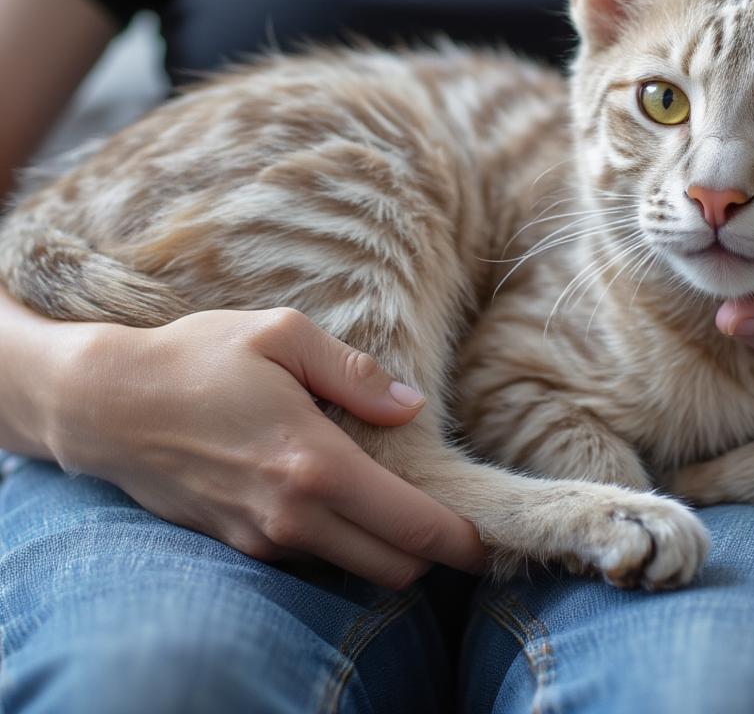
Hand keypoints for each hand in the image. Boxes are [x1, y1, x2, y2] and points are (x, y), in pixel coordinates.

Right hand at [48, 307, 485, 589]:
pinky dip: (341, 542)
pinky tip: (338, 496)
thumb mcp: (282, 336)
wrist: (108, 405)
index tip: (490, 540)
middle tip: (449, 516)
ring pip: (353, 571)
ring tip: (395, 499)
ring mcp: (261, 540)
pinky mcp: (238, 545)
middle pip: (393, 568)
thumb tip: (411, 406)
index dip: (461, 541)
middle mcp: (292, 517)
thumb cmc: (199, 358)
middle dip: (431, 551)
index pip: (411, 527)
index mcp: (315, 464)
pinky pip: (310, 560)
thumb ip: (355, 373)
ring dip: (385, 546)